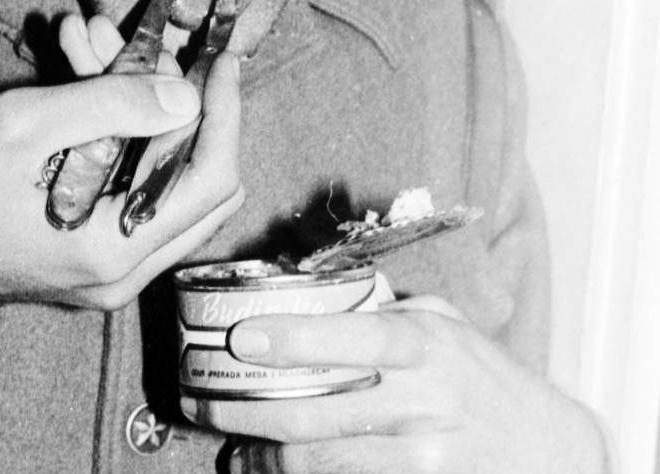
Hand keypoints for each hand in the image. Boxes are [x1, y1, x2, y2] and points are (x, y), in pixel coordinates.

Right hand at [0, 15, 243, 329]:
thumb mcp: (23, 126)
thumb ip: (111, 106)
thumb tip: (187, 96)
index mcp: (113, 250)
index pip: (210, 179)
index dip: (223, 111)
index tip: (219, 58)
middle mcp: (120, 270)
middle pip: (197, 181)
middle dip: (179, 103)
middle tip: (154, 48)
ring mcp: (103, 266)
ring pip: (158, 177)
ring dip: (135, 106)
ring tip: (86, 40)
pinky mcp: (84, 250)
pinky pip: (124, 186)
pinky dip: (111, 130)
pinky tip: (72, 74)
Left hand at [184, 296, 608, 473]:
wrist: (551, 453)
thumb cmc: (485, 380)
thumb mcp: (446, 327)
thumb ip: (384, 312)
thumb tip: (309, 294)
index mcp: (425, 346)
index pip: (354, 339)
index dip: (293, 340)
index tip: (242, 339)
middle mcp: (424, 402)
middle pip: (314, 413)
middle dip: (242, 411)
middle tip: (200, 404)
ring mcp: (424, 459)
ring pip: (317, 463)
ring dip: (261, 458)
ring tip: (233, 446)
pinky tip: (273, 472)